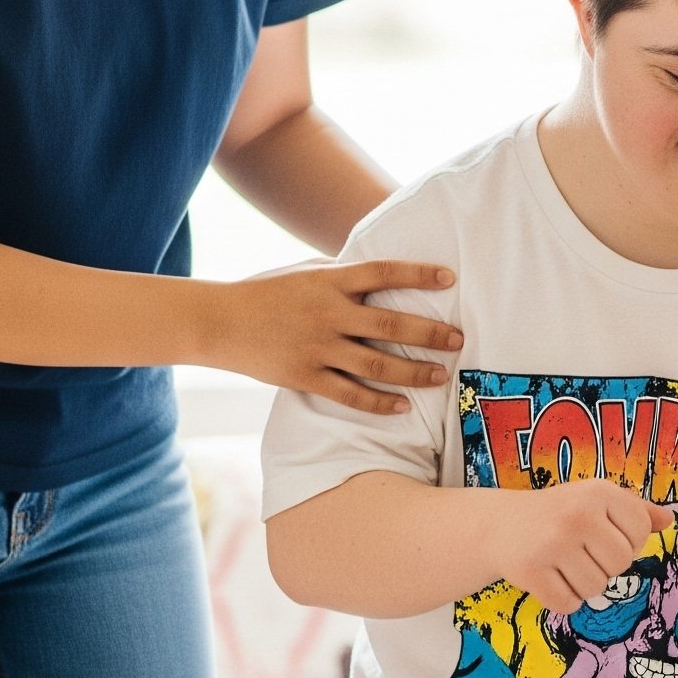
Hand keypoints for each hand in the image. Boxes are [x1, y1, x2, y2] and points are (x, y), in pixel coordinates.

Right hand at [209, 259, 461, 409]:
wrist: (219, 322)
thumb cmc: (266, 291)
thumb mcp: (304, 271)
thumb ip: (341, 273)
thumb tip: (380, 273)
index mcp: (330, 280)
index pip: (383, 272)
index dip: (418, 274)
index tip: (449, 278)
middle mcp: (328, 313)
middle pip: (390, 324)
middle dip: (430, 333)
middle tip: (458, 339)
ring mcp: (317, 347)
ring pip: (376, 364)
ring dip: (414, 371)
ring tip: (440, 375)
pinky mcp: (304, 376)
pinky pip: (349, 394)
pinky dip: (378, 402)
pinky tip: (402, 407)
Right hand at [496, 482, 674, 614]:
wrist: (501, 525)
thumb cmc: (559, 513)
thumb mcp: (595, 500)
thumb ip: (634, 510)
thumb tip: (669, 521)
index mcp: (598, 491)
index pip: (641, 530)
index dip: (628, 540)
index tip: (605, 536)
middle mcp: (577, 513)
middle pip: (622, 563)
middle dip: (606, 565)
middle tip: (582, 552)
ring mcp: (552, 542)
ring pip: (597, 588)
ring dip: (583, 584)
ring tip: (564, 564)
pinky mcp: (531, 570)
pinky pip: (569, 604)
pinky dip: (563, 599)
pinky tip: (550, 578)